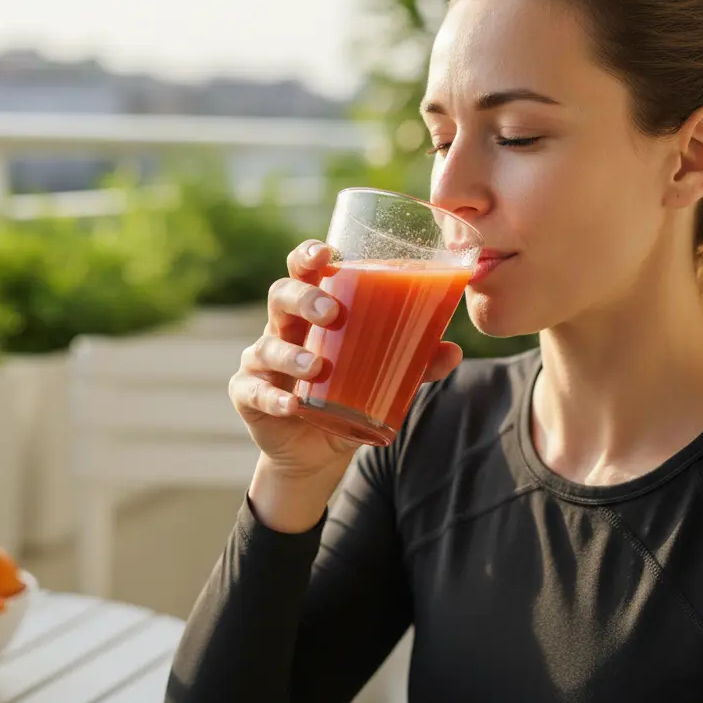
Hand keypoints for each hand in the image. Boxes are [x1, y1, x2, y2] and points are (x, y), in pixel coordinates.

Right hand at [229, 239, 462, 530]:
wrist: (316, 450)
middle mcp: (282, 328)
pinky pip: (254, 392)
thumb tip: (453, 350)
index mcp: (311, 311)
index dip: (308, 256)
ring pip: (268, 346)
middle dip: (304, 299)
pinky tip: (291, 406)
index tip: (326, 252)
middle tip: (331, 312)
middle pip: (281, 296)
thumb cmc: (348, 393)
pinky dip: (272, 398)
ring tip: (318, 367)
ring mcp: (261, 361)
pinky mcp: (249, 395)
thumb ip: (416, 363)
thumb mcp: (384, 377)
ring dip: (292, 354)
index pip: (303, 271)